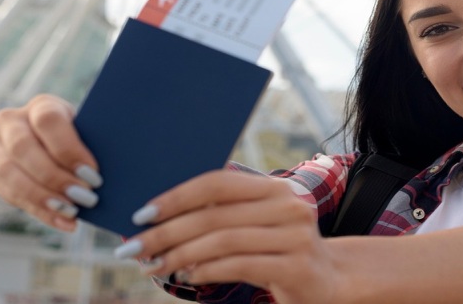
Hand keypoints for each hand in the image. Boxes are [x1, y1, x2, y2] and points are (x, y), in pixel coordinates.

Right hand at [0, 94, 102, 231]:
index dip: (68, 149)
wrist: (67, 146)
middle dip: (55, 177)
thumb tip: (117, 165)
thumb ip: (100, 142)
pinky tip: (66, 223)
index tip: (93, 173)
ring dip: (43, 197)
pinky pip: (11, 196)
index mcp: (42, 106)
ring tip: (74, 212)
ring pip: (8, 174)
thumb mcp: (94, 132)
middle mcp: (13, 122)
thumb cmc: (88, 137)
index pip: (48, 121)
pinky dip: (41, 212)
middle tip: (87, 197)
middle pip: (23, 148)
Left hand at [118, 170, 341, 303]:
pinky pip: (239, 265)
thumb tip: (159, 220)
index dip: (177, 196)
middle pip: (215, 215)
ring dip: (180, 255)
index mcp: (275, 187)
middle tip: (133, 248)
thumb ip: (223, 215)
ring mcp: (295, 235)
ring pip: (223, 241)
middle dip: (166, 232)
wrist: (330, 279)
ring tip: (154, 266)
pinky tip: (187, 276)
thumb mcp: (257, 224)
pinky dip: (206, 271)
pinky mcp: (296, 266)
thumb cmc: (279, 250)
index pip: (218, 183)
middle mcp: (288, 205)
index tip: (142, 214)